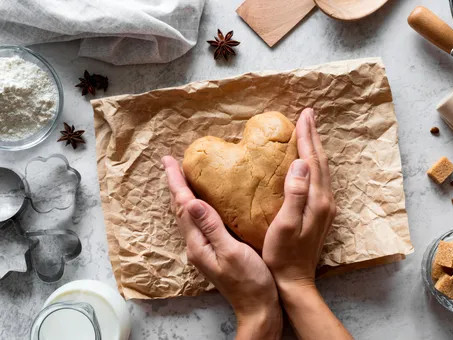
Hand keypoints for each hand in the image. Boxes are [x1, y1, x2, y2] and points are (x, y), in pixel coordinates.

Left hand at [162, 156, 281, 339]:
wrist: (258, 308)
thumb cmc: (250, 282)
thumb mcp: (231, 252)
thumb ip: (211, 227)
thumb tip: (192, 202)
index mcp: (198, 243)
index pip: (182, 206)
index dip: (176, 182)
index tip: (169, 161)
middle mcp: (196, 245)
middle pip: (181, 209)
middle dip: (176, 185)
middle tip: (172, 163)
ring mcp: (204, 249)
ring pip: (189, 215)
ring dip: (184, 194)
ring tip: (184, 177)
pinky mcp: (213, 250)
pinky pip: (200, 222)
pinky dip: (197, 205)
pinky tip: (204, 201)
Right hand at [262, 108, 351, 339]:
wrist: (294, 281)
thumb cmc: (282, 255)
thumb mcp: (284, 225)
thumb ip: (295, 194)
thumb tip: (300, 163)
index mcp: (317, 201)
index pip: (312, 160)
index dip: (307, 136)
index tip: (303, 115)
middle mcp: (325, 201)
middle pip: (321, 161)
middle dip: (314, 136)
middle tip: (308, 115)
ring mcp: (325, 208)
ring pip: (322, 169)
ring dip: (315, 148)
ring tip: (309, 131)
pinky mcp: (320, 213)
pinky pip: (319, 179)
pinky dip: (314, 163)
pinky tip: (307, 161)